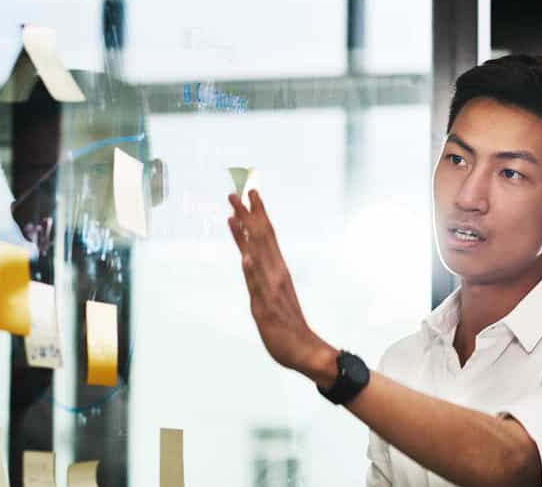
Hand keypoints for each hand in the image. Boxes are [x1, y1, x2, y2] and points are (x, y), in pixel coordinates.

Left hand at [228, 190, 335, 384]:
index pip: (267, 236)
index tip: (250, 193)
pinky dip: (252, 270)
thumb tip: (248, 254)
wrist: (306, 351)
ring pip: (258, 256)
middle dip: (250, 214)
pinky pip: (258, 286)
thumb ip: (260, 275)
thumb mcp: (273, 294)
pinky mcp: (266, 307)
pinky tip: (245, 256)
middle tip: (238, 191)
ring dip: (246, 234)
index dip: (258, 214)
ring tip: (235, 213)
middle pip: (262, 238)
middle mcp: (276, 274)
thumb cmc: (289, 324)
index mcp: (278, 270)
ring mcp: (271, 290)